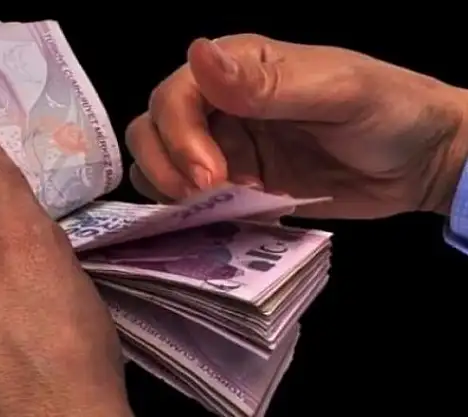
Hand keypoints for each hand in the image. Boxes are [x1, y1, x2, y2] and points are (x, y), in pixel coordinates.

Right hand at [127, 35, 467, 217]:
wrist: (421, 161)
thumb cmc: (390, 111)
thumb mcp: (336, 91)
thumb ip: (266, 83)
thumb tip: (197, 55)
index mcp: (239, 67)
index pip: (174, 94)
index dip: (178, 136)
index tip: (210, 177)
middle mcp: (220, 104)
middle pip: (151, 129)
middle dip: (166, 165)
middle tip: (205, 197)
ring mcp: (225, 147)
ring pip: (159, 164)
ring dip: (171, 191)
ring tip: (216, 208)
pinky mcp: (235, 186)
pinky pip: (189, 199)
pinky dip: (191, 213)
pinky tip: (226, 218)